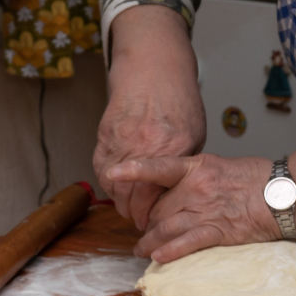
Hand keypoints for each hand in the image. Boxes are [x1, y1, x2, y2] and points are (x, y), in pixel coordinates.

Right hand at [94, 6, 206, 230]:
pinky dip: (107, 183)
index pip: (155, 196)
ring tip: (129, 210)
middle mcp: (144, 147)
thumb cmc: (179, 102)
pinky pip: (101, 167)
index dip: (152, 215)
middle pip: (131, 195)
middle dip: (135, 215)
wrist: (153, 69)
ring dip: (119, 202)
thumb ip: (184, 165)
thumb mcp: (195, 136)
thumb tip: (180, 194)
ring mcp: (121, 140)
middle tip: (142, 224)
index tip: (155, 225)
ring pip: (113, 185)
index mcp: (172, 149)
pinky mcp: (104, 134)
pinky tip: (117, 190)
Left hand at [106, 154, 278, 262]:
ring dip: (150, 242)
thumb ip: (198, 176)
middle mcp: (198, 188)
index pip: (158, 167)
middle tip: (141, 231)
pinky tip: (159, 258)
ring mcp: (207, 210)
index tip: (112, 174)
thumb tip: (181, 190)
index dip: (133, 170)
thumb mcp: (222, 166)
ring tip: (141, 251)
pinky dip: (171, 251)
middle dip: (148, 222)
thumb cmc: (259, 179)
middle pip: (159, 207)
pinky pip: (189, 242)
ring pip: (167, 227)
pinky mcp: (220, 231)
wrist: (284, 193)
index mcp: (197, 167)